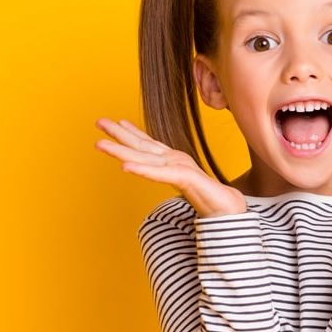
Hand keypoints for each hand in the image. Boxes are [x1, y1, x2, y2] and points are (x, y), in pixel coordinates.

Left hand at [94, 118, 246, 217]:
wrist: (232, 210)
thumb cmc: (212, 200)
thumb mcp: (189, 187)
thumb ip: (179, 180)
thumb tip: (171, 178)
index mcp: (176, 162)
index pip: (150, 145)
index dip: (132, 133)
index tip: (118, 122)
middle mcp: (175, 161)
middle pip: (142, 146)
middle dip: (119, 134)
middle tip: (99, 122)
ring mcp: (180, 168)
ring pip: (145, 157)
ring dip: (121, 149)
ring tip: (100, 143)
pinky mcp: (186, 178)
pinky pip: (159, 174)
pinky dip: (142, 170)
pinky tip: (125, 167)